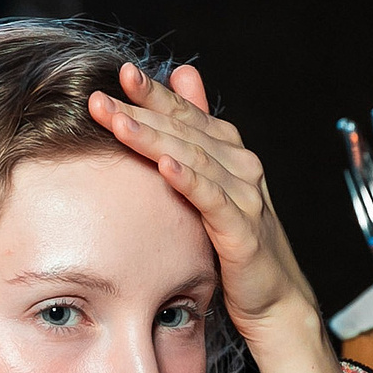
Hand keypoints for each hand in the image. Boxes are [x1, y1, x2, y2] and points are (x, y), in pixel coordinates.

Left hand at [90, 64, 371, 372]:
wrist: (273, 299)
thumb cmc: (236, 243)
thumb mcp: (212, 185)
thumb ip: (196, 131)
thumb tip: (183, 75)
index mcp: (229, 153)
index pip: (186, 114)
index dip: (155, 93)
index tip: (120, 73)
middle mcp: (241, 166)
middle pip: (184, 131)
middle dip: (140, 111)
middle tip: (100, 98)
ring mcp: (244, 197)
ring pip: (193, 158)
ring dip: (154, 138)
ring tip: (118, 122)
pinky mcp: (242, 231)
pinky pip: (211, 200)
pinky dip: (188, 180)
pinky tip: (164, 165)